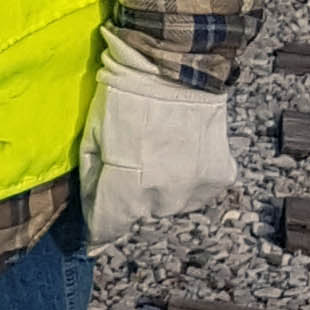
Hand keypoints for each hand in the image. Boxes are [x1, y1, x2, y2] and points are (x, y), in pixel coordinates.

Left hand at [77, 29, 237, 245]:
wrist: (177, 66)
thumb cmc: (125, 94)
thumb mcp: (94, 131)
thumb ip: (92, 172)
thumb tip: (93, 200)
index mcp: (127, 184)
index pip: (110, 224)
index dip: (99, 234)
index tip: (93, 242)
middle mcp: (162, 195)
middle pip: (139, 212)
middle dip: (130, 197)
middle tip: (131, 165)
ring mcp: (193, 188)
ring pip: (169, 204)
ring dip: (160, 189)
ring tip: (157, 155)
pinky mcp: (218, 177)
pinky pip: (197, 191)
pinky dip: (187, 180)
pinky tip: (181, 156)